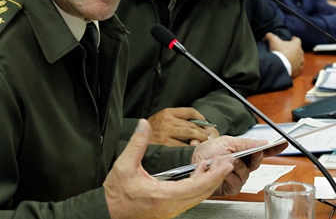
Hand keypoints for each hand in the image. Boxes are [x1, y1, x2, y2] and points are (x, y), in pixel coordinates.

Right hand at [104, 119, 234, 218]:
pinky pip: (191, 197)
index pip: (197, 185)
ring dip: (209, 180)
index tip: (225, 164)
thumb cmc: (116, 195)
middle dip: (218, 175)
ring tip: (217, 164)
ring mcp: (171, 209)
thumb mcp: (124, 165)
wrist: (107, 213)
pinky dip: (199, 184)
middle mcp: (171, 205)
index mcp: (164, 195)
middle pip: (203, 192)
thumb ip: (137, 143)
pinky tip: (198, 172)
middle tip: (228, 160)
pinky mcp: (169, 209)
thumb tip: (144, 125)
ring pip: (198, 196)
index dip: (214, 174)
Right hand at [147, 108, 216, 146]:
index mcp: (167, 113)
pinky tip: (192, 150)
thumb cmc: (149, 133)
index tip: (205, 124)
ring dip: (199, 139)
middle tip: (208, 137)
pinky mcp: (165, 144)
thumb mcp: (160, 120)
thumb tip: (195, 125)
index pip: (190, 112)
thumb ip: (174, 120)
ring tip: (202, 143)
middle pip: (192, 124)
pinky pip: (183, 146)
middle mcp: (167, 121)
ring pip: (190, 134)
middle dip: (202, 132)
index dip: (201, 118)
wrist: (130, 140)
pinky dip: (190, 148)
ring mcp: (166, 133)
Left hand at [191, 136, 287, 195]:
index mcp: (243, 152)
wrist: (192, 160)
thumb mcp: (228, 141)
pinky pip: (237, 184)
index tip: (283, 144)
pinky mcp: (230, 187)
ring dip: (235, 166)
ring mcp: (237, 177)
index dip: (273, 149)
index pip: (261, 152)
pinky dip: (229, 176)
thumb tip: (264, 143)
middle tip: (245, 152)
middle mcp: (242, 165)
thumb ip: (247, 143)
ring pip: (246, 174)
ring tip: (224, 160)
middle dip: (251, 157)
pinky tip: (222, 171)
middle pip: (256, 163)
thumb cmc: (208, 150)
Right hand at [264, 33, 303, 76]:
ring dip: (295, 58)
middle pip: (299, 49)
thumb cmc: (279, 51)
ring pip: (299, 59)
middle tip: (288, 50)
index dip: (294, 39)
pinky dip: (295, 67)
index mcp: (296, 45)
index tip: (291, 39)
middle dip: (294, 49)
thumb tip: (267, 35)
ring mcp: (300, 62)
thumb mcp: (273, 41)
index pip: (297, 39)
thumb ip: (270, 36)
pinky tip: (290, 67)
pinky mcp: (298, 70)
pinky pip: (298, 67)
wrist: (281, 66)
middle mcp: (300, 53)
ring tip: (289, 59)